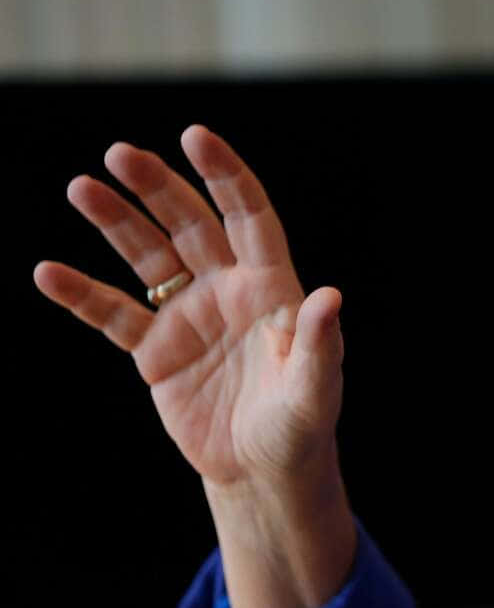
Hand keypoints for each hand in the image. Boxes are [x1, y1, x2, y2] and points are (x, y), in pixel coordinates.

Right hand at [34, 126, 344, 492]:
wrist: (263, 471)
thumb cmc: (300, 427)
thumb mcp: (314, 388)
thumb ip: (318, 343)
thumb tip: (330, 296)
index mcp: (271, 287)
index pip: (248, 216)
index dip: (225, 176)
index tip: (195, 136)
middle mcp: (227, 290)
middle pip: (189, 224)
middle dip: (157, 187)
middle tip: (120, 154)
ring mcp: (188, 316)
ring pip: (147, 257)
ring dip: (115, 223)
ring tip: (82, 188)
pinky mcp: (155, 351)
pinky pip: (113, 314)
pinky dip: (82, 295)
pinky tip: (48, 272)